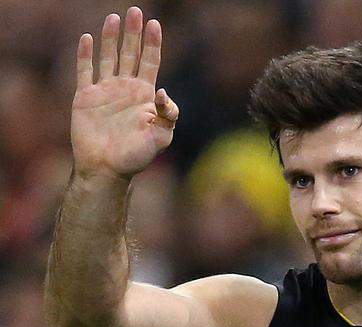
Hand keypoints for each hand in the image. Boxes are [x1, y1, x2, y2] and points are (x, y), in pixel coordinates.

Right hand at [71, 7, 178, 177]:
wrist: (108, 169)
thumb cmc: (137, 156)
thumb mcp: (162, 137)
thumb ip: (169, 115)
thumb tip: (164, 91)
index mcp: (145, 96)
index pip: (150, 62)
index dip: (153, 44)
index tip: (154, 24)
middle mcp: (125, 89)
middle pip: (130, 54)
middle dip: (133, 33)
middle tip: (135, 11)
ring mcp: (105, 92)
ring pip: (108, 58)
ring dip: (110, 38)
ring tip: (114, 17)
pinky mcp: (85, 98)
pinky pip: (85, 72)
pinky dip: (85, 55)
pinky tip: (88, 38)